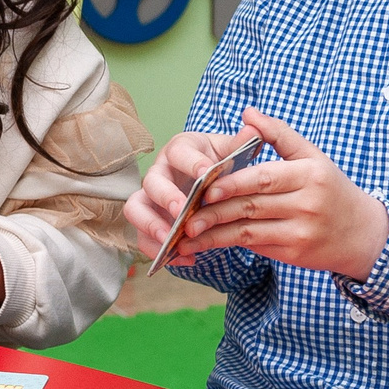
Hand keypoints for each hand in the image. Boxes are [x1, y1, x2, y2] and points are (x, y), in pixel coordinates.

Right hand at [123, 129, 241, 264]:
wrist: (215, 186)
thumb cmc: (223, 165)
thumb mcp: (234, 152)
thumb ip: (241, 144)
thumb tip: (252, 128)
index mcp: (181, 150)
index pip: (178, 151)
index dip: (190, 162)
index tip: (206, 172)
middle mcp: (160, 172)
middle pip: (151, 181)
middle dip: (165, 196)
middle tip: (182, 210)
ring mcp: (151, 199)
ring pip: (135, 209)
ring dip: (150, 225)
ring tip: (170, 240)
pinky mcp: (150, 222)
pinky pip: (144, 237)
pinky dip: (159, 250)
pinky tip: (185, 259)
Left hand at [185, 107, 387, 278]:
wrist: (363, 233)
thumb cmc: (330, 188)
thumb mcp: (312, 156)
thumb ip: (279, 134)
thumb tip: (247, 112)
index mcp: (310, 175)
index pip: (263, 178)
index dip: (232, 183)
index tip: (204, 187)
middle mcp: (307, 204)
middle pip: (251, 206)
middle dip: (214, 211)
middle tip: (184, 212)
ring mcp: (301, 232)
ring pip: (248, 232)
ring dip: (214, 234)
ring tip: (186, 234)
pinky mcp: (295, 255)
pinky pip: (255, 248)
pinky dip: (229, 244)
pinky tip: (208, 243)